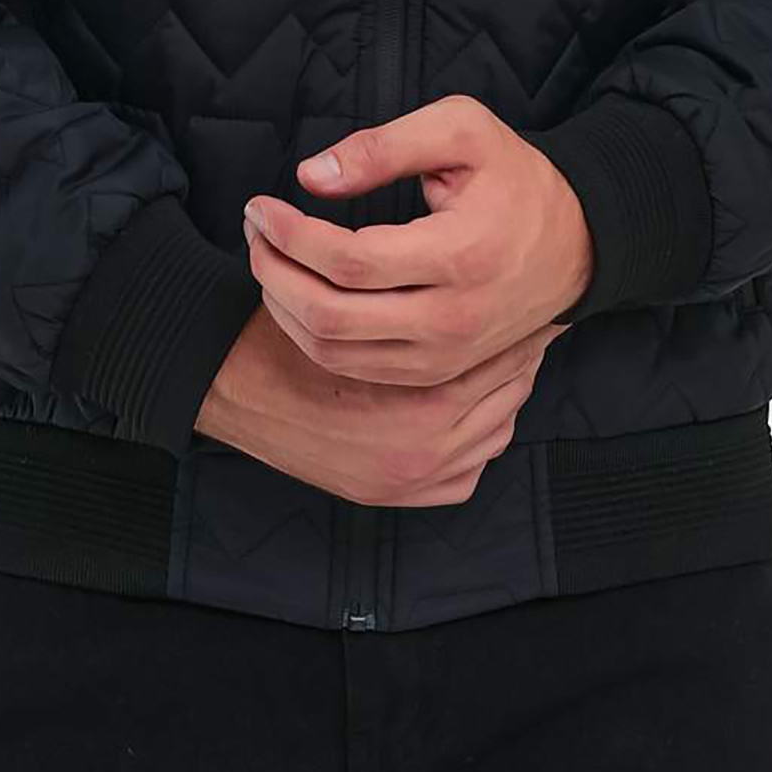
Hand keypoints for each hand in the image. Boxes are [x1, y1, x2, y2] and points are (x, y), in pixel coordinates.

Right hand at [195, 301, 569, 506]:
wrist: (237, 386)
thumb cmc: (297, 336)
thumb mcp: (358, 305)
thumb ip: (414, 299)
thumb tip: (480, 276)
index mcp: (423, 402)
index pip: (502, 358)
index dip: (518, 323)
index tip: (534, 302)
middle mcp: (426, 450)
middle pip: (507, 397)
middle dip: (518, 356)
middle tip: (532, 326)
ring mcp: (412, 478)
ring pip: (495, 433)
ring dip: (502, 396)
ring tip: (506, 359)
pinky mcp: (394, 495)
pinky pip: (465, 477)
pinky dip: (476, 444)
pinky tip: (474, 411)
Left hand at [239, 95, 594, 385]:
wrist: (578, 243)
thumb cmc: (514, 176)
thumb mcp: (460, 130)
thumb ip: (383, 146)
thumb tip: (310, 176)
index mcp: (459, 255)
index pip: (348, 262)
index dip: (289, 235)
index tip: (260, 206)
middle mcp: (451, 318)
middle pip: (331, 317)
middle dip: (273, 272)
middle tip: (254, 230)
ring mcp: (444, 355)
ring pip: (336, 353)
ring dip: (285, 307)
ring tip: (267, 257)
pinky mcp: (438, 371)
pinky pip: (357, 369)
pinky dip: (314, 336)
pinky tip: (300, 294)